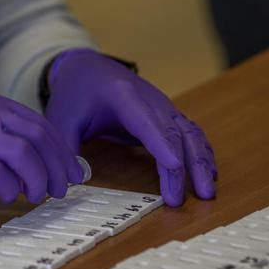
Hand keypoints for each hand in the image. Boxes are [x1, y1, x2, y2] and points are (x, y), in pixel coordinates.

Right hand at [0, 87, 82, 220]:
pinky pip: (2, 176)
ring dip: (42, 177)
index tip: (67, 165)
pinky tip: (10, 197)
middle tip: (66, 185)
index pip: (34, 119)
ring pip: (27, 153)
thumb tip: (21, 153)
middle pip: (38, 134)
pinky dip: (13, 189)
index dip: (57, 145)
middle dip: (59, 162)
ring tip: (42, 195)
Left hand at [45, 49, 216, 205]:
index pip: (147, 121)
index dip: (161, 144)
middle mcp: (151, 99)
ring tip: (206, 193)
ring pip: (190, 133)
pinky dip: (202, 154)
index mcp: (122, 96)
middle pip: (174, 132)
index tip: (174, 166)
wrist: (88, 68)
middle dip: (184, 166)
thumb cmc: (75, 94)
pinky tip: (208, 175)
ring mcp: (163, 106)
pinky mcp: (168, 115)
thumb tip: (73, 182)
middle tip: (186, 199)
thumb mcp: (61, 119)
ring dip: (201, 163)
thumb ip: (65, 149)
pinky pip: (191, 134)